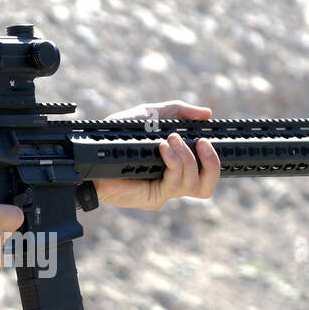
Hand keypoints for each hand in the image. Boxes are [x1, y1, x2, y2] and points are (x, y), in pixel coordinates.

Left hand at [94, 99, 220, 210]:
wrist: (92, 153)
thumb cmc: (118, 136)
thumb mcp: (151, 115)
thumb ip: (178, 111)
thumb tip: (207, 113)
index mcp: (177, 164)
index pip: (207, 170)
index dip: (216, 158)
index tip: (212, 137)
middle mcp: (173, 180)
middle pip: (207, 184)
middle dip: (212, 162)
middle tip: (203, 142)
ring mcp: (164, 191)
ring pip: (194, 184)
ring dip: (187, 157)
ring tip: (172, 140)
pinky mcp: (153, 198)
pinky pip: (174, 184)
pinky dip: (173, 162)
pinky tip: (163, 148)